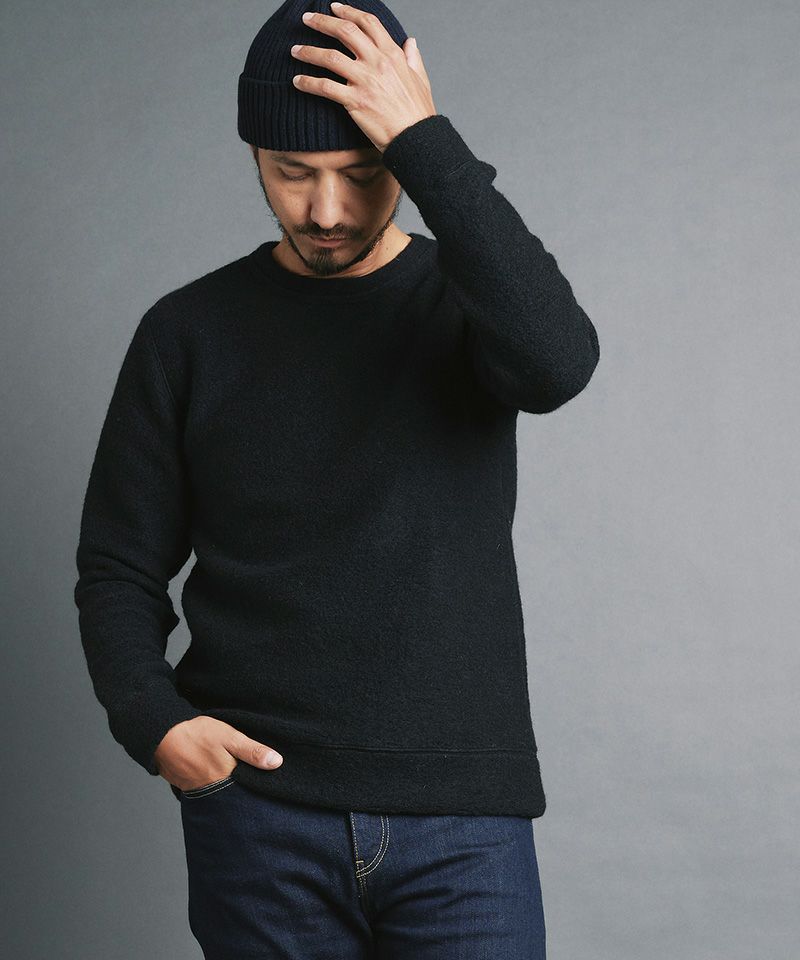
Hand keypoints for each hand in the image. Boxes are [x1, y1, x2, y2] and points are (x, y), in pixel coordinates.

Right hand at [154, 716, 282, 790]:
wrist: (162, 735)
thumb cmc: (198, 735)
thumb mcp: (230, 737)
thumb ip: (253, 751)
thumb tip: (277, 763)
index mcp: (227, 779)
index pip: (250, 790)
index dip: (260, 787)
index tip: (271, 784)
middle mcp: (214, 791)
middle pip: (236, 796)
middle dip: (245, 791)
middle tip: (254, 783)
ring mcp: (200, 791)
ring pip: (221, 795)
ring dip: (229, 790)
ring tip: (236, 779)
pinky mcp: (189, 788)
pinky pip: (207, 792)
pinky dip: (214, 787)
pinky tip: (217, 777)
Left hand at [290, 2, 436, 152]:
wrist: (416, 138)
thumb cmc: (419, 112)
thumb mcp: (420, 79)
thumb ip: (413, 57)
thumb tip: (410, 41)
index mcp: (393, 54)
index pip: (367, 23)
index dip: (348, 11)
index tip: (334, 7)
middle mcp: (377, 62)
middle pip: (345, 32)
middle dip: (322, 22)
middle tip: (306, 18)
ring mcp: (365, 81)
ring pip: (330, 57)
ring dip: (309, 51)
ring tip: (294, 50)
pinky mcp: (355, 101)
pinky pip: (326, 87)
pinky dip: (308, 83)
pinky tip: (297, 81)